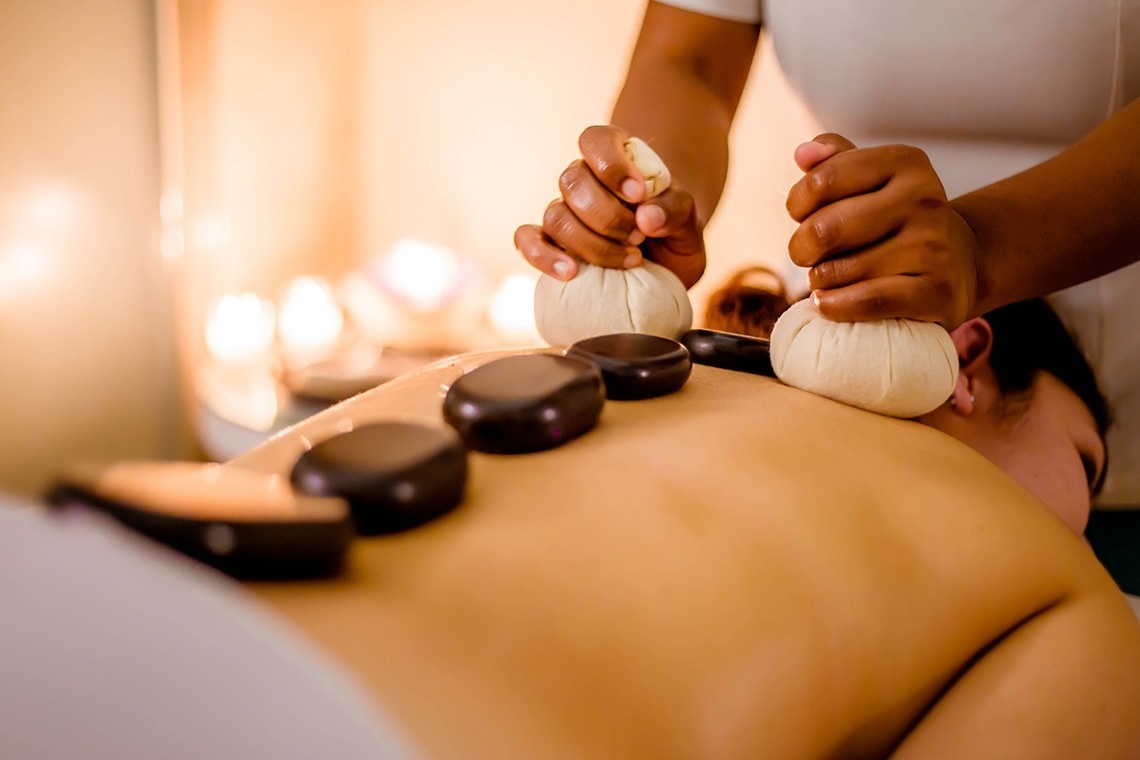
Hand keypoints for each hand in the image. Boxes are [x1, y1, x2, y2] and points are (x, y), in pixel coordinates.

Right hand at [514, 125, 706, 287]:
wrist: (665, 261)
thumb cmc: (673, 229)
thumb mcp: (688, 218)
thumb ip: (674, 209)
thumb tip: (646, 217)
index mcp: (613, 156)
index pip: (595, 140)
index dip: (611, 165)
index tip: (638, 194)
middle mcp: (582, 179)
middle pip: (572, 181)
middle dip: (607, 216)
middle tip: (639, 238)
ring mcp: (563, 211)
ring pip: (555, 215)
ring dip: (591, 243)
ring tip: (630, 259)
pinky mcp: (550, 243)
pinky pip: (527, 240)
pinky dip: (543, 256)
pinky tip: (570, 272)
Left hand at [784, 133, 982, 327]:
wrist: (961, 265)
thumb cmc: (897, 222)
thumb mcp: (873, 181)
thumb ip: (833, 161)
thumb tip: (804, 153)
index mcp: (905, 163)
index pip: (824, 179)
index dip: (798, 203)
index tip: (800, 215)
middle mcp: (924, 198)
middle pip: (825, 229)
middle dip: (801, 248)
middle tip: (807, 256)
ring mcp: (933, 245)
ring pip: (839, 271)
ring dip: (819, 281)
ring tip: (828, 278)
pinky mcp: (937, 290)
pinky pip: (868, 301)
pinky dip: (834, 306)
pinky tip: (826, 303)